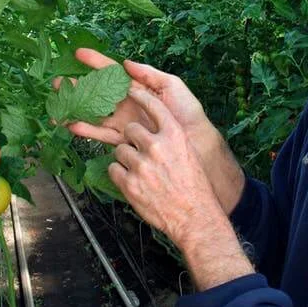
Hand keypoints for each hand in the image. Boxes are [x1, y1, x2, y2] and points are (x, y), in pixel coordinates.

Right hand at [53, 48, 245, 212]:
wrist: (196, 144)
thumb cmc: (187, 113)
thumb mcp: (172, 86)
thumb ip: (149, 74)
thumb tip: (125, 62)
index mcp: (138, 88)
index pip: (112, 72)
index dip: (96, 62)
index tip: (79, 53)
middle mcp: (127, 104)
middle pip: (97, 93)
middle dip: (77, 87)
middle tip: (58, 82)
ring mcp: (124, 122)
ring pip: (94, 113)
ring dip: (75, 109)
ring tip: (58, 105)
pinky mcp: (124, 140)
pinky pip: (100, 133)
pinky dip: (85, 129)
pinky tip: (71, 125)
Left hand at [109, 87, 223, 246]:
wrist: (194, 216)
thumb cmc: (193, 185)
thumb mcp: (187, 152)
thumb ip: (170, 137)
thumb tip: (152, 127)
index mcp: (174, 135)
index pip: (153, 105)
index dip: (140, 96)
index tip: (131, 91)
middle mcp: (157, 146)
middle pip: (131, 129)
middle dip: (132, 138)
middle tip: (140, 151)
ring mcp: (142, 165)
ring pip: (120, 149)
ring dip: (126, 158)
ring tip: (139, 171)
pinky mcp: (129, 184)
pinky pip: (113, 169)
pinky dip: (119, 174)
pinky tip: (132, 181)